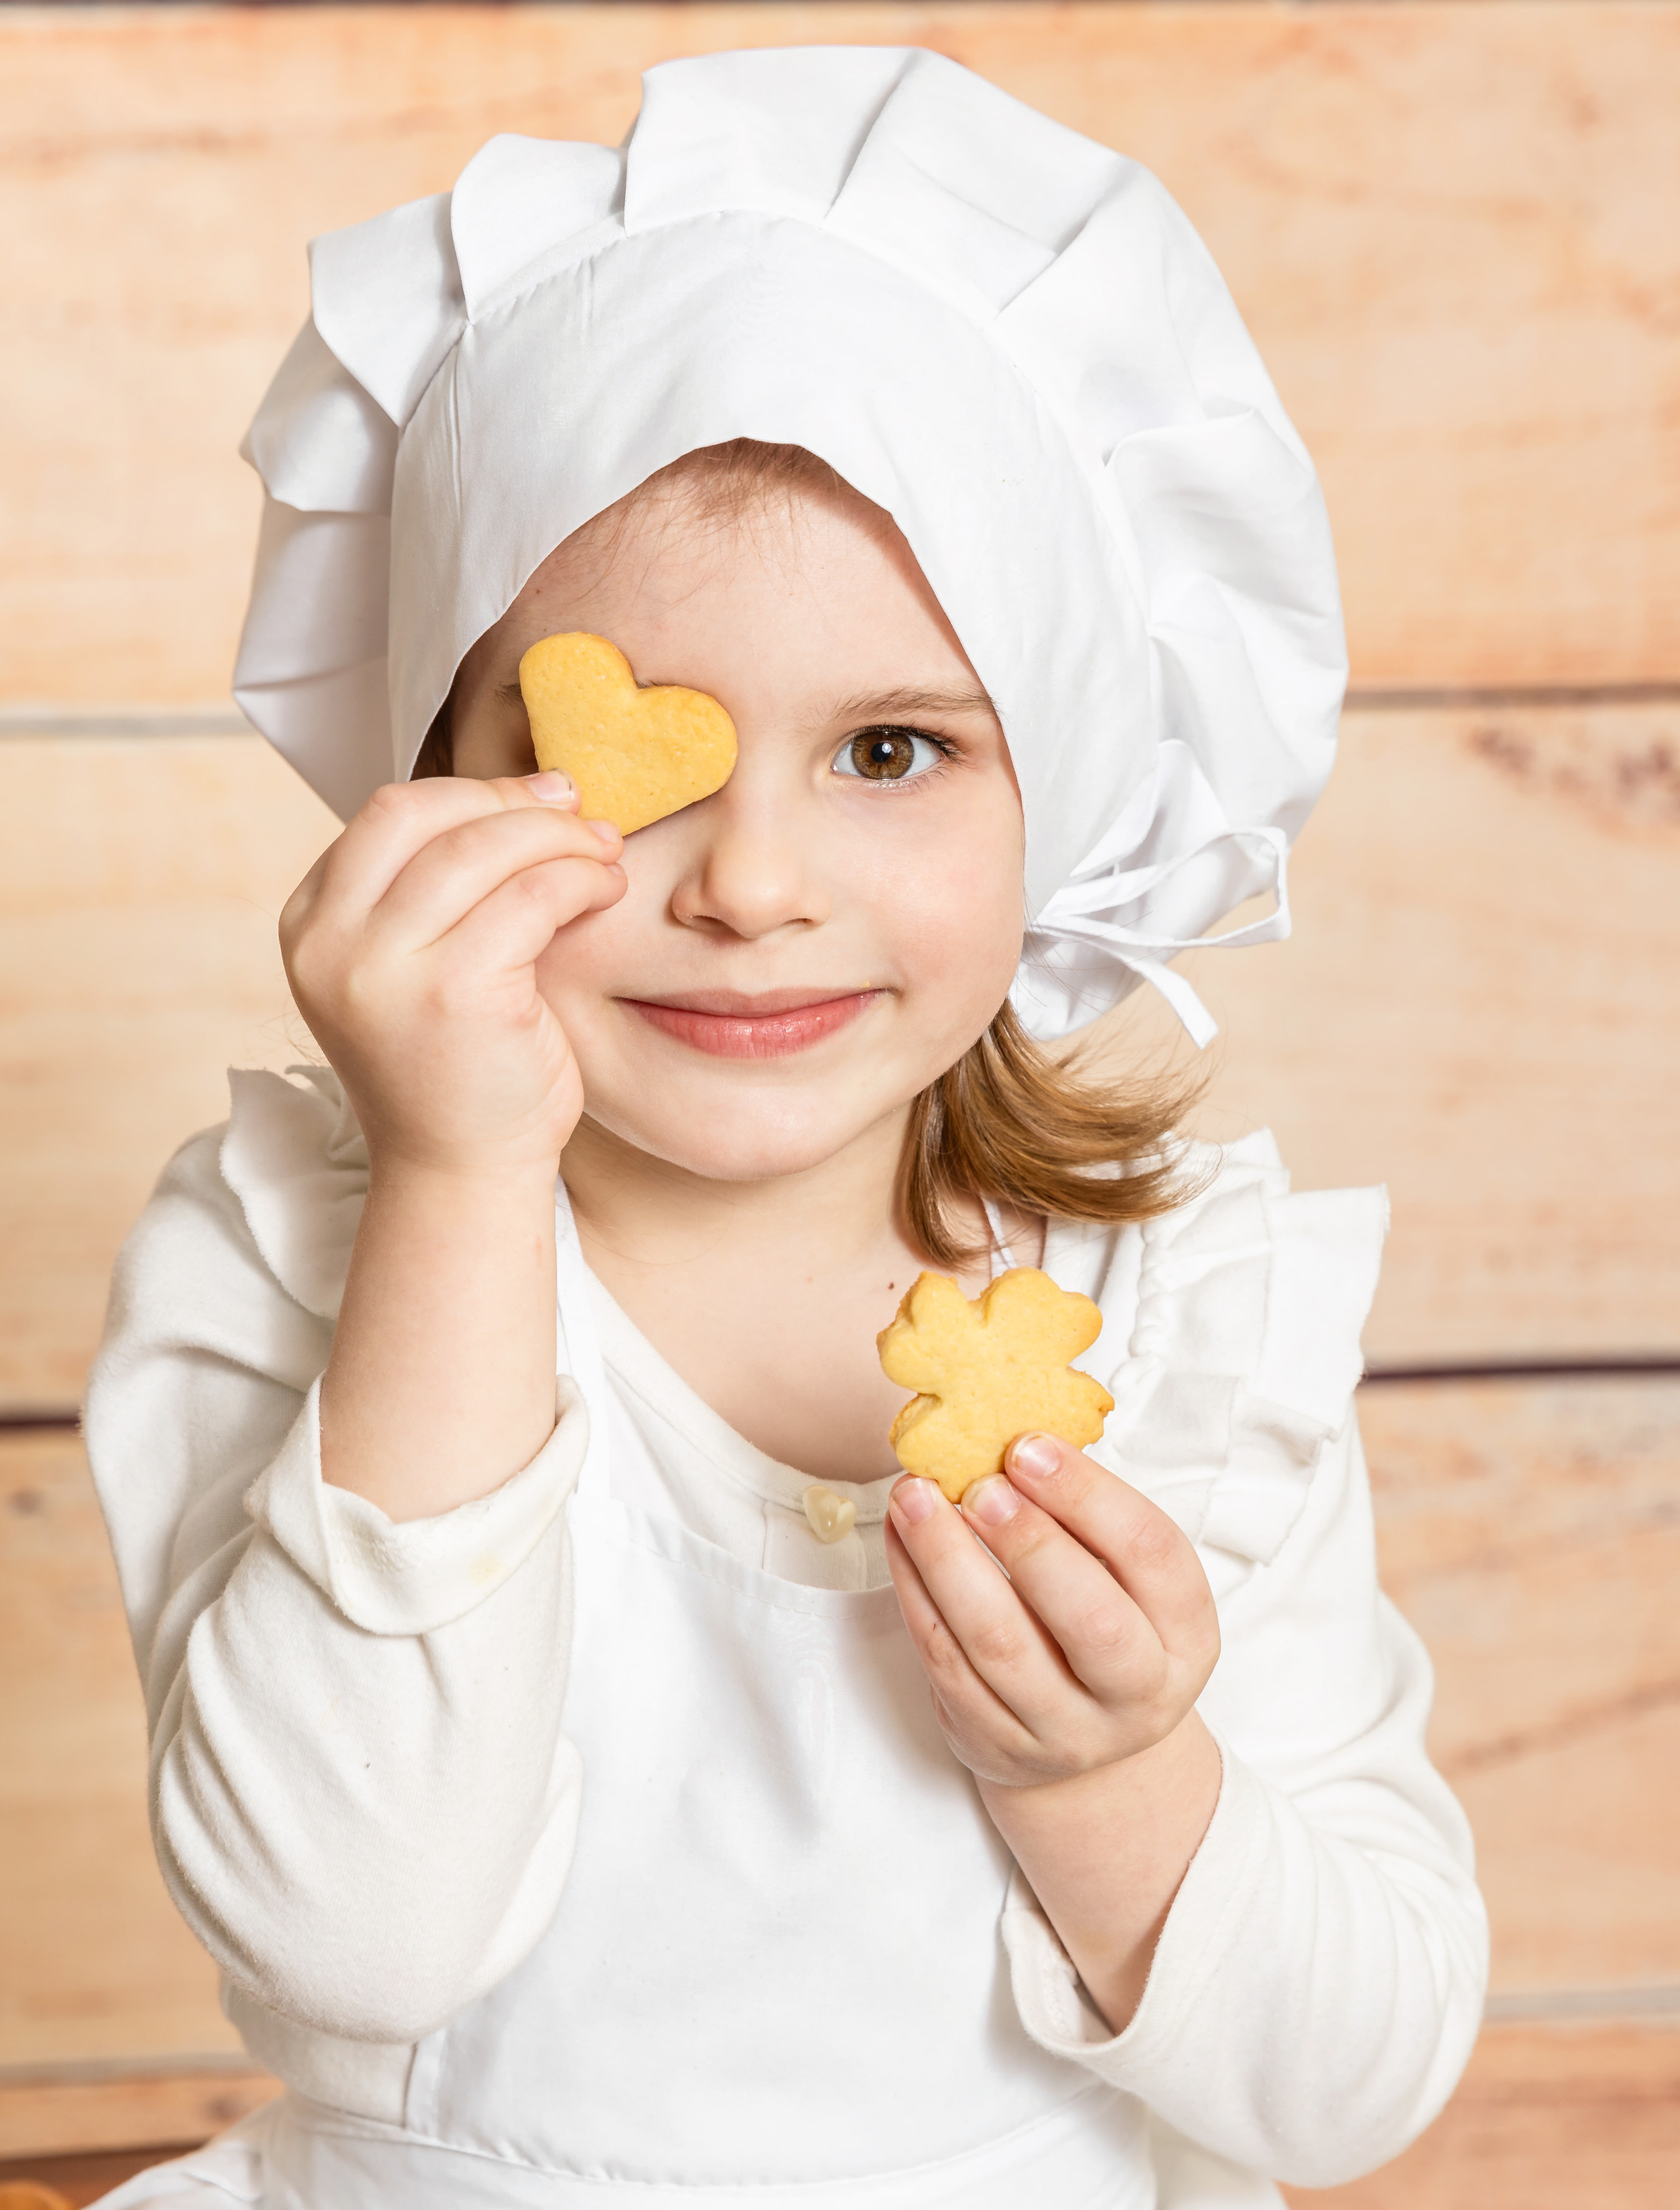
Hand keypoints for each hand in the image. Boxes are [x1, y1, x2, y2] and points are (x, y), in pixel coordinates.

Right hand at [281, 772, 624, 1178]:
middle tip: (579, 815)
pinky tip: (604, 893)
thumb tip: (532, 790)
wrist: (461, 1172)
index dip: (473, 793)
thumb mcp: (414, 965)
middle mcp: (331, 944)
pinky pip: (529, 897)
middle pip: (424, 813)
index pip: (387, 814)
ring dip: (557, 839)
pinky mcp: (452, 993)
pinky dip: (578, 880)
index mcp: (311, 925)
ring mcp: (384, 969)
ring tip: (603, 856)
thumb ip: (434, 889)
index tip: (537, 801)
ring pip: (481, 848)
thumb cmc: (455, 1066)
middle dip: (513, 804)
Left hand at [884, 1432, 1219, 1788]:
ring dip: (949, 1560)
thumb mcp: (1127, 1579)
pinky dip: (915, 1591)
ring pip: (1000, 1646)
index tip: (1028, 1445)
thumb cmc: (1104, 1624)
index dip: (1089, 1495)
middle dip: (1029, 1541)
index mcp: (1186, 1635)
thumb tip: (1017, 1441)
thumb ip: (1088, 1519)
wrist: (1084, 1743)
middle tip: (979, 1483)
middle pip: (1091, 1621)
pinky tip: (902, 1537)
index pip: (1151, 1555)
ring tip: (916, 1496)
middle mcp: (1138, 1694)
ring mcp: (1064, 1731)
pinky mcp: (993, 1741)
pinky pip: (944, 1661)